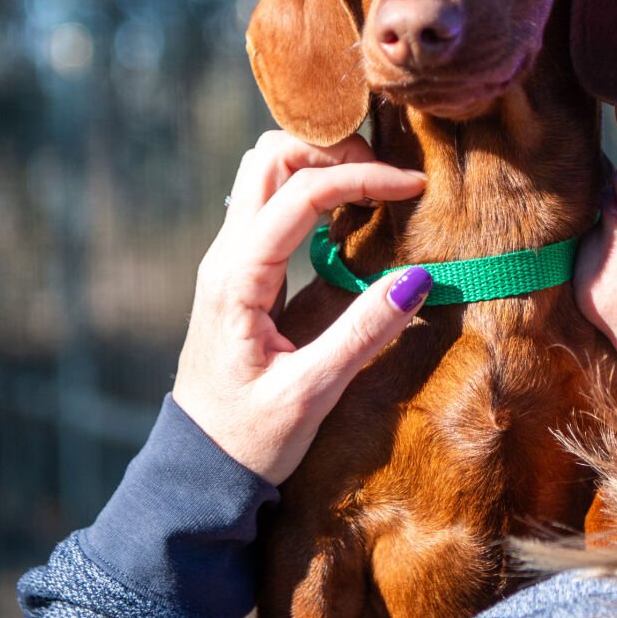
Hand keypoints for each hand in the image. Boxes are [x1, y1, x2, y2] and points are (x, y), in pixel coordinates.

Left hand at [172, 131, 428, 481]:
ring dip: (319, 166)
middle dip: (330, 150)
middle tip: (386, 176)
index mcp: (236, 279)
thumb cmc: (249, 439)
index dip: (361, 177)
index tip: (413, 186)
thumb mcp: (312, 393)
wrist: (199, 467)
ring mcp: (230, 262)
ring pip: (267, 174)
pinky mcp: (242, 275)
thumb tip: (418, 278)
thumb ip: (364, 332)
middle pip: (269, 158)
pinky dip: (313, 192)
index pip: (301, 193)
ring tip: (374, 189)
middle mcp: (225, 258)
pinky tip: (351, 217)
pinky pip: (273, 206)